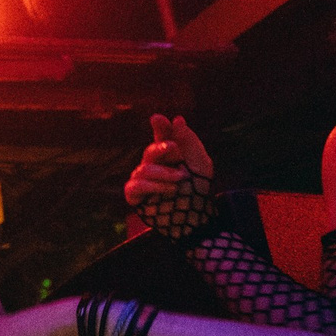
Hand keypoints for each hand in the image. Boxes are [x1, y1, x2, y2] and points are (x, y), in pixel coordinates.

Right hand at [124, 115, 216, 239]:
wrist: (197, 217)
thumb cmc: (199, 190)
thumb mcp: (201, 162)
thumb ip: (190, 141)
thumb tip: (177, 120)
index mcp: (169, 155)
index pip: (161, 136)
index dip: (159, 127)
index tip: (157, 118)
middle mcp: (153, 165)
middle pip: (150, 151)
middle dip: (161, 148)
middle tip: (174, 150)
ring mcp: (142, 180)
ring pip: (143, 168)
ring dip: (164, 172)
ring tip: (180, 179)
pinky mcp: (135, 196)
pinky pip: (135, 186)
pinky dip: (153, 186)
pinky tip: (169, 189)